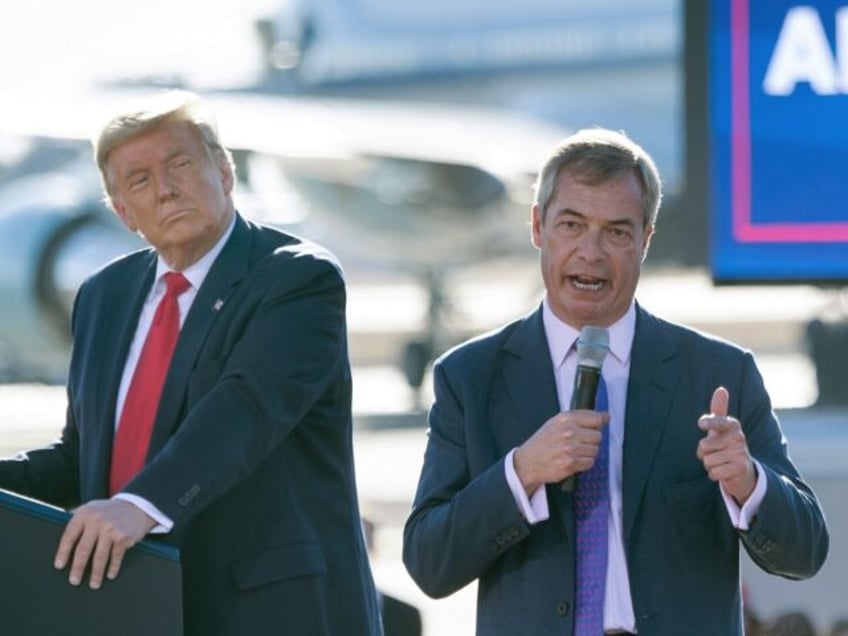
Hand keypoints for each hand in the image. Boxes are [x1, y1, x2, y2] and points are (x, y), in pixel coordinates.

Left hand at [54, 499, 156, 588]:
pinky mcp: (123, 537)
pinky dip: (112, 568)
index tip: (59, 566)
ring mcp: (110, 529)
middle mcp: (96, 521)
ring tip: (93, 584)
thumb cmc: (109, 511)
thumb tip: (56, 528)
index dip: (63, 553)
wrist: (136, 506)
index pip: (69, 536)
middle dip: (78, 568)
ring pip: (99, 557)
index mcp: (84, 514)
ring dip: (96, 573)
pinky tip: (110, 574)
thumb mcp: (91, 508)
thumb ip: (76, 518)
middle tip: (74, 580)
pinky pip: (115, 557)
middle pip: (83, 550)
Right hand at [513, 409, 608, 494]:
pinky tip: (573, 460)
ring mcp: (570, 449)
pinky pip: (590, 462)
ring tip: (574, 452)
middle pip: (598, 436)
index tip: (596, 427)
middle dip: (591, 440)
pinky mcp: (571, 464)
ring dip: (587, 453)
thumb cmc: (543, 442)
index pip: (596, 418)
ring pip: (595, 450)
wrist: (529, 462)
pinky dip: (584, 463)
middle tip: (579, 442)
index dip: (598, 424)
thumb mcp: (557, 422)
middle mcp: (568, 432)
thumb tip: (606, 416)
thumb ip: (580, 418)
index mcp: (565, 419)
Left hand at [697, 387, 756, 504]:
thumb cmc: (726, 446)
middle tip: (716, 454)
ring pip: (708, 460)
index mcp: (732, 425)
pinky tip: (724, 472)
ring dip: (710, 465)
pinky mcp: (740, 468)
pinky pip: (714, 472)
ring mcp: (741, 453)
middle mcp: (738, 437)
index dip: (708, 423)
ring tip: (721, 463)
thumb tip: (721, 389)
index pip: (717, 422)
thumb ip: (719, 409)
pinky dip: (714, 475)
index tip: (701, 424)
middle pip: (703, 446)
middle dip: (704, 454)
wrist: (743, 471)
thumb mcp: (721, 429)